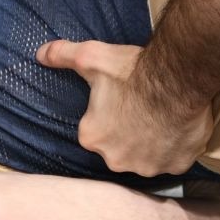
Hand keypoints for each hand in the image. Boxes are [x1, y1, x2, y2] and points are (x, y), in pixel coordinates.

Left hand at [38, 39, 214, 176]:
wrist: (178, 79)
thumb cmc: (133, 71)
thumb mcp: (90, 57)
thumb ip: (62, 55)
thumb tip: (40, 54)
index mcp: (92, 138)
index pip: (96, 129)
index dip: (109, 113)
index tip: (121, 98)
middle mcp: (117, 159)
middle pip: (120, 147)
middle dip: (129, 132)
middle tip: (142, 107)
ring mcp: (148, 166)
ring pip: (147, 156)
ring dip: (152, 143)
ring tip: (163, 116)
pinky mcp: (176, 165)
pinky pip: (174, 160)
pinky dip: (176, 148)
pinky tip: (180, 127)